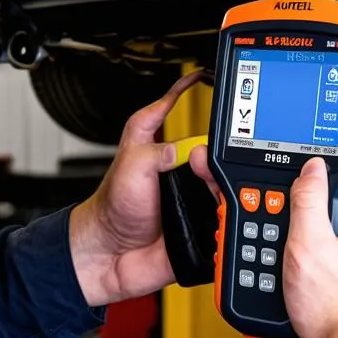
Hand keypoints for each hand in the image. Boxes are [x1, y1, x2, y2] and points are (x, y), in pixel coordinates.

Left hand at [69, 71, 211, 307]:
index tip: (197, 78)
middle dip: (212, 151)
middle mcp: (168, 173)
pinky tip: (225, 211)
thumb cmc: (110, 215)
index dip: (177, 93)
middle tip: (207, 159)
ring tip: (212, 188)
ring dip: (222, 184)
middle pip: (202, 149)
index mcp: (148, 151)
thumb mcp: (131, 168)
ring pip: (218, 183)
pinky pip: (221, 216)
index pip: (162, 112)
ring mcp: (184, 199)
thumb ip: (159, 151)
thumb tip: (193, 152)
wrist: (110, 258)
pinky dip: (227, 213)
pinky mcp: (196, 224)